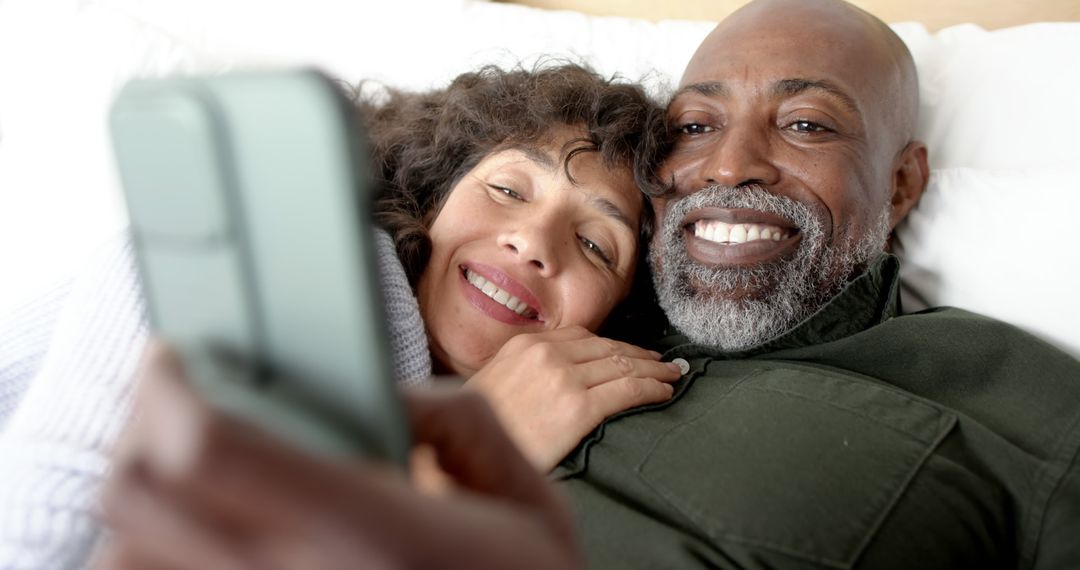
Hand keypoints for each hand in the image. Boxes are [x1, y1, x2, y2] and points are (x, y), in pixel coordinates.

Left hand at [98, 341, 584, 569]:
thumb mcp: (528, 504)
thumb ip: (463, 421)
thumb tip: (390, 395)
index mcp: (370, 534)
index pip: (209, 447)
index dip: (168, 386)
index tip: (174, 357)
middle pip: (138, 496)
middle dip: (140, 425)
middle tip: (177, 397)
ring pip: (126, 558)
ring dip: (141, 502)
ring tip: (190, 469)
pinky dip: (153, 554)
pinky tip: (202, 535)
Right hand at [464, 326, 681, 471]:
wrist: (462, 452)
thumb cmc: (479, 430)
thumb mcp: (494, 384)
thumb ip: (524, 372)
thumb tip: (551, 380)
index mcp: (526, 345)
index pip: (583, 337)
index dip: (614, 344)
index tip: (633, 352)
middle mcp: (547, 354)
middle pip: (608, 348)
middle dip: (641, 355)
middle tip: (665, 363)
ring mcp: (564, 379)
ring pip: (623, 365)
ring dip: (655, 370)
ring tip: (673, 376)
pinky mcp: (579, 408)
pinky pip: (628, 390)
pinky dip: (653, 388)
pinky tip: (665, 393)